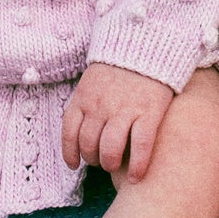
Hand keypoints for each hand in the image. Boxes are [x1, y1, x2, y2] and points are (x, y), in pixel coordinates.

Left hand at [61, 62, 174, 178]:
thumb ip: (87, 102)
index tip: (75, 164)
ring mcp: (125, 110)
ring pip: (110, 150)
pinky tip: (137, 176)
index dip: (70, 153)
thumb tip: (84, 128)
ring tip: (116, 165)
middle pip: (89, 145)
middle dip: (93, 159)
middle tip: (102, 160)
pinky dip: (138, 166)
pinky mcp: (149, 112)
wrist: (148, 41)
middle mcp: (101, 106)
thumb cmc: (120, 65)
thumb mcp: (93, 79)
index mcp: (84, 96)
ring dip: (110, 164)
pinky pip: (140, 147)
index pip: (69, 132)